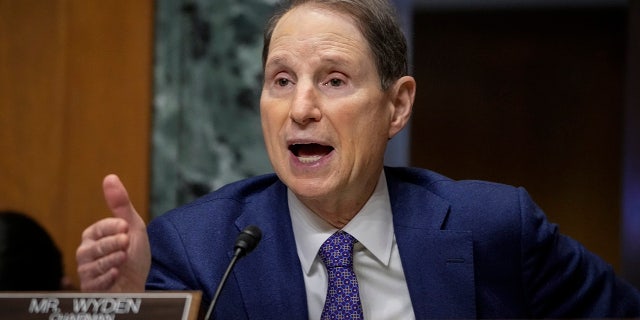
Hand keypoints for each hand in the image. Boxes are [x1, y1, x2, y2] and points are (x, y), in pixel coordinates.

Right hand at [76, 174, 150, 291]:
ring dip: (113, 260)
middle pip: (96, 246)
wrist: (136, 285)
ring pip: (94, 263)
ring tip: (124, 258)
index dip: (114, 227)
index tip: (126, 229)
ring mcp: (85, 269)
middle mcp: (86, 251)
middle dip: (115, 245)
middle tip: (126, 245)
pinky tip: (117, 274)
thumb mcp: (132, 226)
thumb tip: (110, 176)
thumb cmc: (134, 256)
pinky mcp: (88, 286)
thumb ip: (121, 204)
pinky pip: (95, 280)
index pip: (100, 227)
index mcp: (94, 234)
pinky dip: (109, 277)